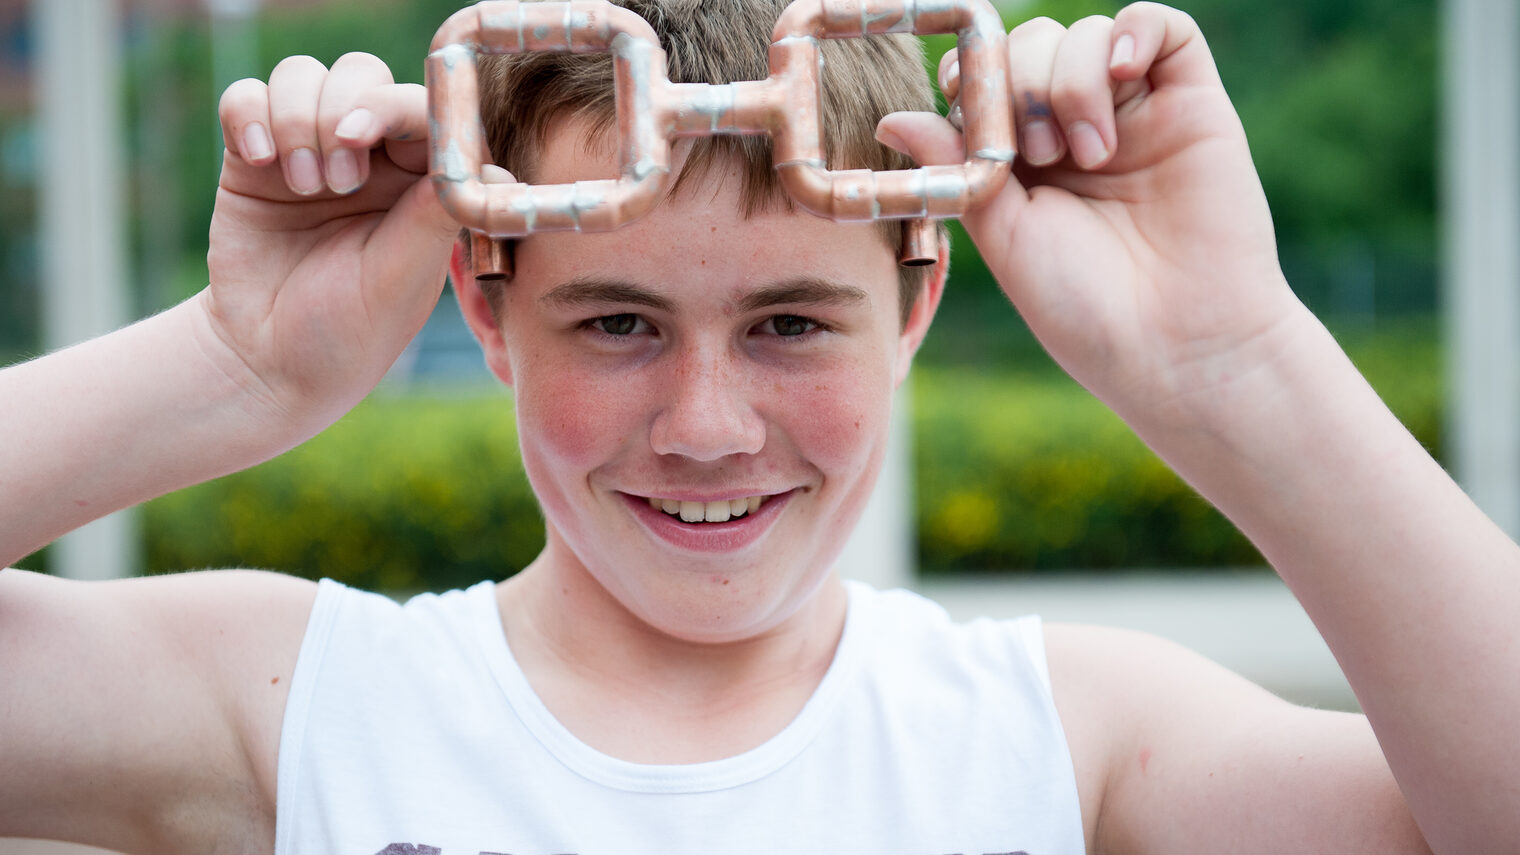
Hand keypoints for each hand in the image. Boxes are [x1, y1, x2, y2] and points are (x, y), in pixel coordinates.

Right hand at [207, 52, 459, 435]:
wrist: (270, 361)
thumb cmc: (352, 328)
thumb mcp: (402, 277)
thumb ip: (436, 215)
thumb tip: (495, 171)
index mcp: (420, 181)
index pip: (419, 108)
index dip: (392, 105)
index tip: (361, 136)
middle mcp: (371, 157)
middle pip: (362, 76)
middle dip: (343, 111)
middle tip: (337, 180)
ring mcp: (310, 150)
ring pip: (303, 76)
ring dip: (298, 119)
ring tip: (303, 186)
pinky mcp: (252, 157)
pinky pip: (246, 97)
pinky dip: (250, 114)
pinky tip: (258, 160)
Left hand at [878, 3, 1303, 431]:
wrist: (1178, 343)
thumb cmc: (1086, 307)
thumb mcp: (1003, 236)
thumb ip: (957, 167)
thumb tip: (890, 118)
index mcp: (1023, 162)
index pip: (983, 80)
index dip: (970, 81)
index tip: (973, 126)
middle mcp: (1076, 130)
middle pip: (1029, 44)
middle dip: (1018, 83)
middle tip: (1038, 156)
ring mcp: (1134, 113)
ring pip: (1086, 33)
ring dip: (1068, 79)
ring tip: (1090, 155)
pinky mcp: (1193, 104)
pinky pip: (1163, 26)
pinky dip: (1133, 30)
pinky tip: (1120, 72)